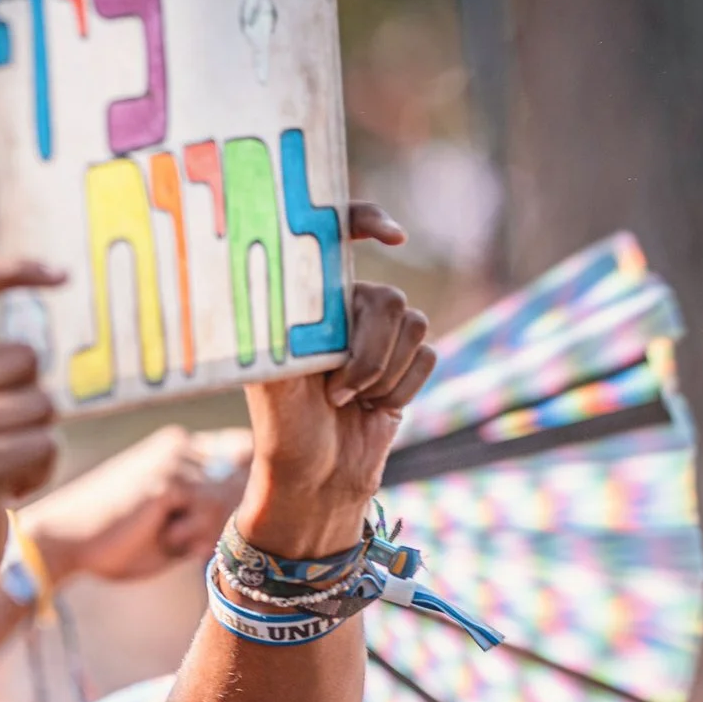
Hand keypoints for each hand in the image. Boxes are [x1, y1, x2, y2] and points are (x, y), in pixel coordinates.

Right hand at [0, 255, 65, 597]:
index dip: (11, 270)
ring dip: (38, 436)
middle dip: (32, 396)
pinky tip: (8, 488)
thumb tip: (36, 276)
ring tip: (2, 463)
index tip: (62, 275)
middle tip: (0, 436)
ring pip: (39, 402)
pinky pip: (42, 443)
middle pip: (21, 354)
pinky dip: (41, 468)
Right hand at [21, 425, 251, 585]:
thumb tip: (247, 518)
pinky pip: (210, 510)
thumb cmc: (112, 543)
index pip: (243, 454)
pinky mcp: (169, 477)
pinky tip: (162, 535)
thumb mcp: (170, 531)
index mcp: (177, 448)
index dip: (243, 489)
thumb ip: (209, 520)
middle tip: (182, 539)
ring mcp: (175, 457)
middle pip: (243, 480)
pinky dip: (191, 533)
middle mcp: (180, 444)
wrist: (63, 541)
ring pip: (228, 498)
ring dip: (204, 530)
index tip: (221, 521)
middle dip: (223, 518)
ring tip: (167, 537)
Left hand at [238, 203, 431, 558]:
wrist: (317, 481)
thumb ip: (286, 330)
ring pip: (414, 325)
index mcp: (308, 304)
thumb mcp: (274, 379)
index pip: (338, 238)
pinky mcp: (406, 363)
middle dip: (369, 352)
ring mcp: (377, 336)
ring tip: (350, 403)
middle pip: (388, 298)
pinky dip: (404, 389)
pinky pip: (429, 355)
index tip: (392, 237)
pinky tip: (375, 409)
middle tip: (338, 391)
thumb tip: (284, 286)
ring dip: (384, 375)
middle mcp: (344, 310)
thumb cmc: (284, 431)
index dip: (367, 220)